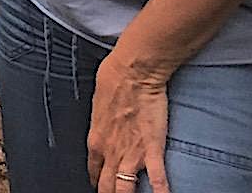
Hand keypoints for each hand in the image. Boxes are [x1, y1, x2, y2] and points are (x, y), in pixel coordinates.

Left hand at [86, 50, 170, 192]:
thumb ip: (101, 119)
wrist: (133, 71)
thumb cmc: (114, 77)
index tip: (101, 184)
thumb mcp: (98, 101)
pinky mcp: (151, 150)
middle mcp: (111, 152)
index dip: (98, 180)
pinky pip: (158, 180)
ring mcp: (131, 154)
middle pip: (106, 187)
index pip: (94, 170)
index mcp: (96, 140)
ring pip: (125, 190)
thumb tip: (103, 121)